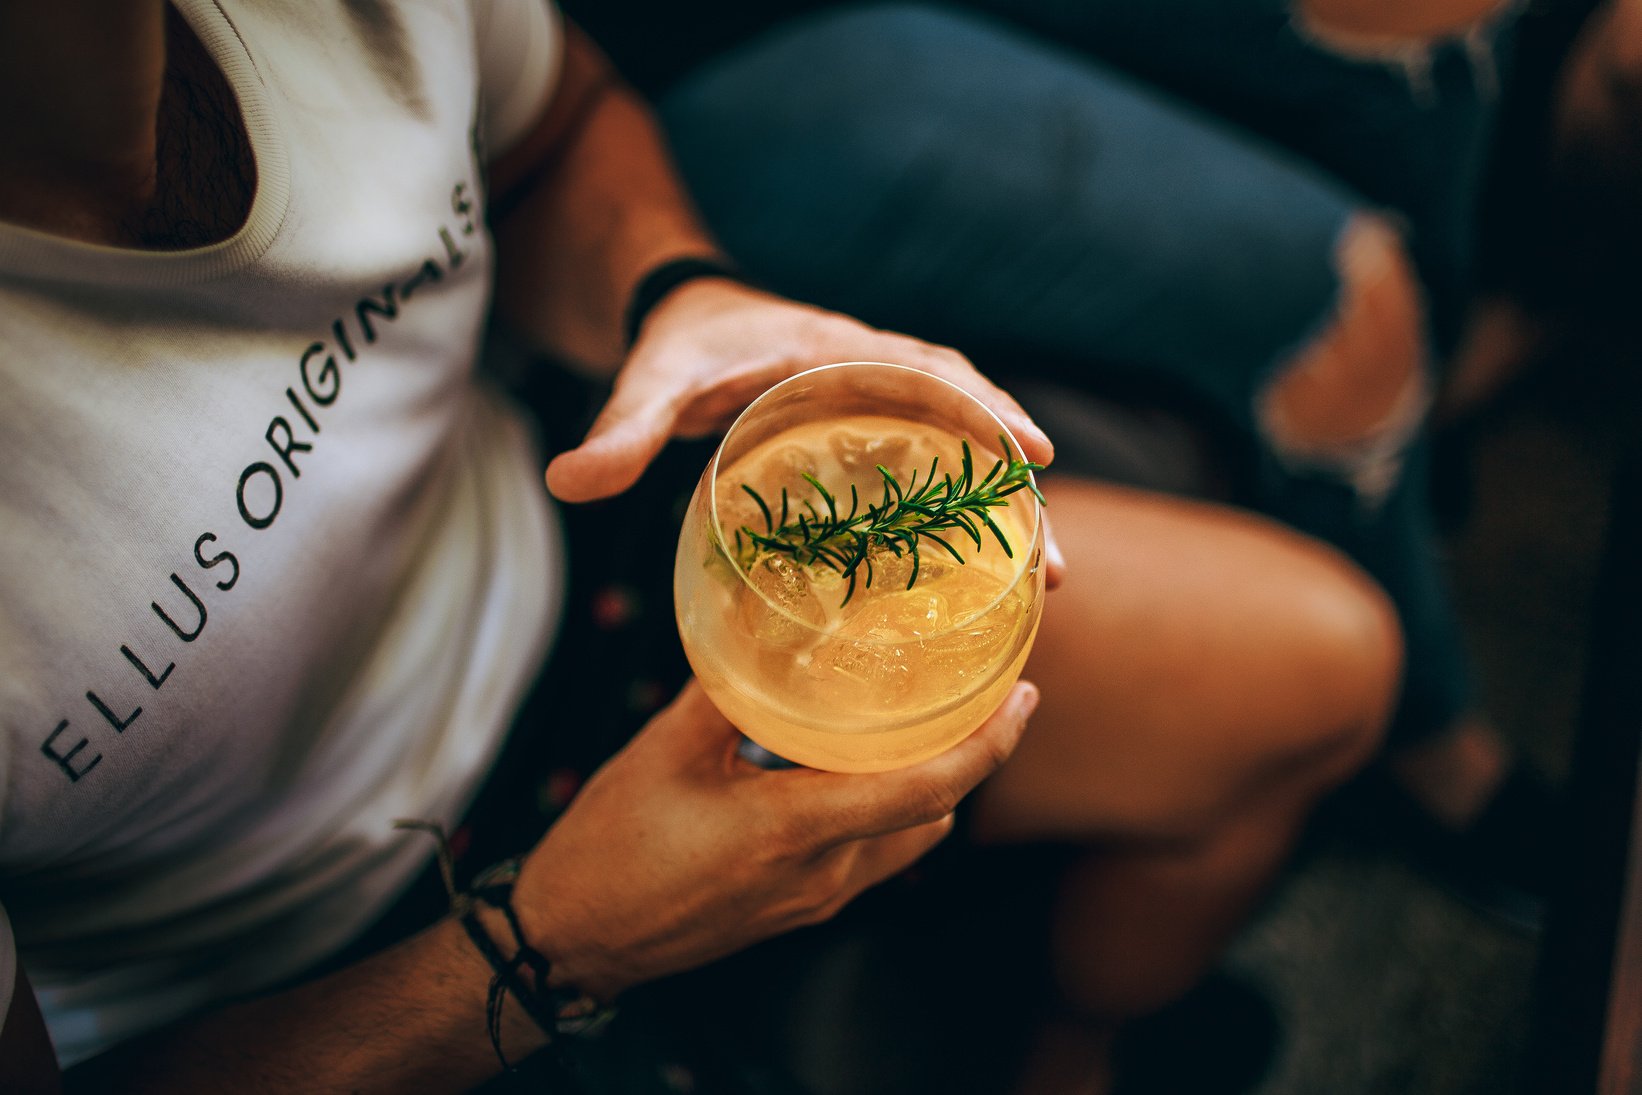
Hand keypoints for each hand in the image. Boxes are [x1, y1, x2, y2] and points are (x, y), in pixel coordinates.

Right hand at [509, 678, 1039, 1000]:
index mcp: (795, 831)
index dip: (989, 745)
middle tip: (976, 691)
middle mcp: (822, 874)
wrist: (573, 941)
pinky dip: (889, 808)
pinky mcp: (798, 909)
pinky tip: (858, 766)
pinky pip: (872, 855)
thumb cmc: (609, 850)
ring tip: (923, 719)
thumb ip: (724, 690)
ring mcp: (814, 899)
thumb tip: (764, 627)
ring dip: (928, 783)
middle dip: (968, 755)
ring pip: (908, 838)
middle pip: (934, 812)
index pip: (927, 789)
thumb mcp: (662, 752)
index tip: (1023, 698)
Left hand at [544, 279, 1065, 583]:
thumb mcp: (652, 383)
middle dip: (1016, 490)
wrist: (692, 321)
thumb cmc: (682, 347)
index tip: (1033, 453)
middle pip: (972, 423)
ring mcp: (887, 409)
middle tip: (1052, 564)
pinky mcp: (881, 439)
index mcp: (840, 350)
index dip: (986, 409)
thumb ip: (620, 428)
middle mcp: (879, 376)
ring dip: (1008, 513)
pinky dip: (973, 515)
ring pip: (967, 455)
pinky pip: (943, 472)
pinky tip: (990, 577)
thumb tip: (570, 484)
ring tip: (1044, 582)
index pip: (932, 370)